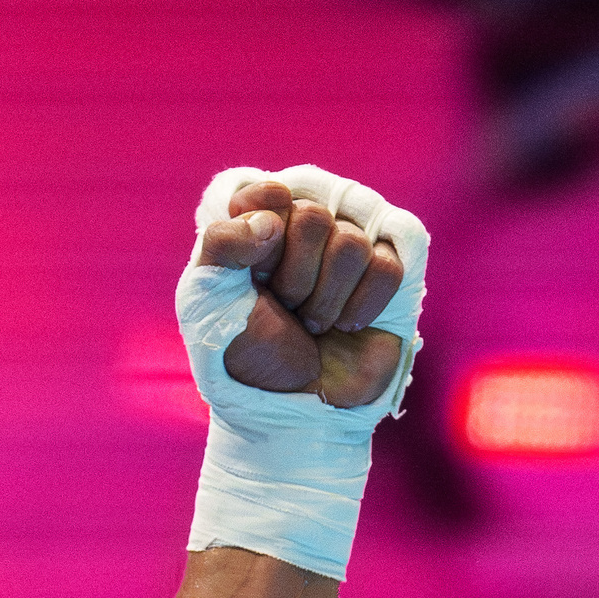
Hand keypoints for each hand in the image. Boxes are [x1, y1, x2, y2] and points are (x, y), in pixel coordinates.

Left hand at [195, 179, 403, 407]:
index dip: (263, 231)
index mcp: (254, 229)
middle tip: (285, 307)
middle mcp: (301, 232)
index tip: (255, 272)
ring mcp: (346, 250)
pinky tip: (345, 325)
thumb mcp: (210, 302)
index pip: (267, 193)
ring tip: (311, 322)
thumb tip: (273, 212)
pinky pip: (388, 265)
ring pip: (352, 243)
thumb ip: (221, 245)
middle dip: (295, 278)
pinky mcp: (384, 274)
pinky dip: (362, 304)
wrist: (292, 403)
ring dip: (326, 298)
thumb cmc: (245, 353)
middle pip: (314, 219)